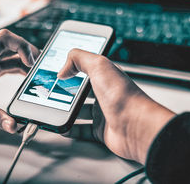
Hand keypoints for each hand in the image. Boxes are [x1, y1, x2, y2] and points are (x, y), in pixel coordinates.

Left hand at [0, 29, 38, 133]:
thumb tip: (12, 124)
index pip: (3, 39)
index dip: (21, 45)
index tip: (31, 61)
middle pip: (11, 44)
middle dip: (29, 52)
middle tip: (41, 66)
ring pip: (12, 55)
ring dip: (27, 61)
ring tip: (38, 72)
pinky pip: (8, 65)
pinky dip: (21, 69)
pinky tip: (28, 77)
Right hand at [58, 49, 174, 163]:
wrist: (136, 127)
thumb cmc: (125, 97)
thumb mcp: (100, 66)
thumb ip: (79, 58)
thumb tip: (64, 67)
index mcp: (107, 76)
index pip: (88, 68)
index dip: (73, 68)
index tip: (58, 69)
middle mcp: (106, 94)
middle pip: (82, 91)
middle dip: (66, 90)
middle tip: (52, 90)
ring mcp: (104, 113)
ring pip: (80, 111)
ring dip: (66, 110)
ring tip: (53, 107)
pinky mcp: (101, 131)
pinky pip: (82, 130)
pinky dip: (70, 128)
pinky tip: (62, 125)